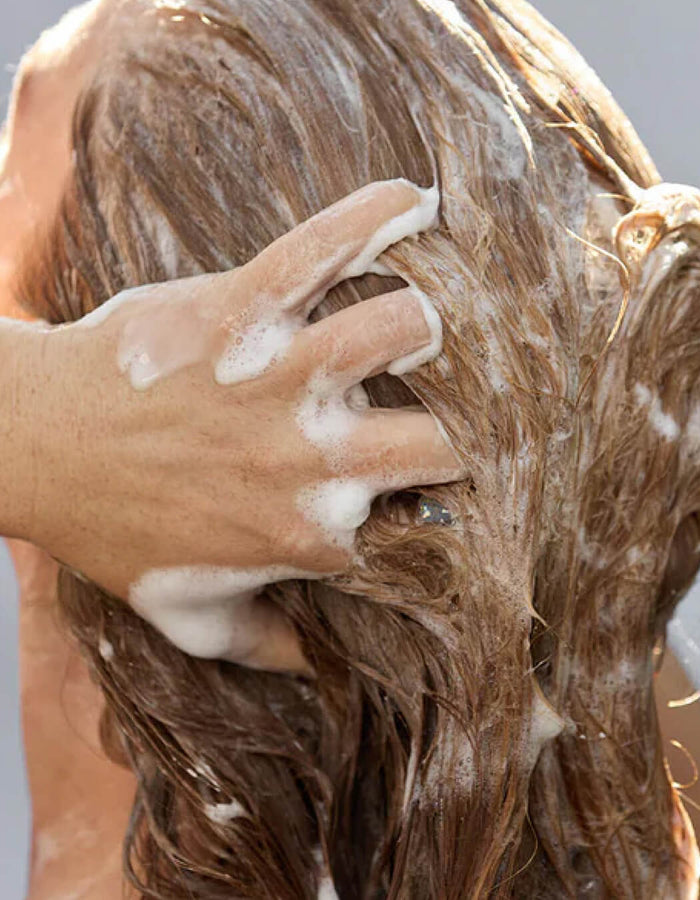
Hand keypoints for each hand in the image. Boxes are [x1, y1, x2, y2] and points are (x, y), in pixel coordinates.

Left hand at [1, 179, 460, 672]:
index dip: (439, 515)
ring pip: (405, 329)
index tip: (442, 499)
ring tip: (419, 331)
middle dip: (464, 432)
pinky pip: (325, 247)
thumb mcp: (186, 619)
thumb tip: (320, 666)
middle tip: (455, 414)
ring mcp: (277, 373)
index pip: (421, 531)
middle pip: (443, 441)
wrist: (35, 445)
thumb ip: (264, 647)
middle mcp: (308, 458)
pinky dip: (377, 215)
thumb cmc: (113, 530)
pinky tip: (415, 202)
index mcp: (306, 535)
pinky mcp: (243, 307)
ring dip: (428, 327)